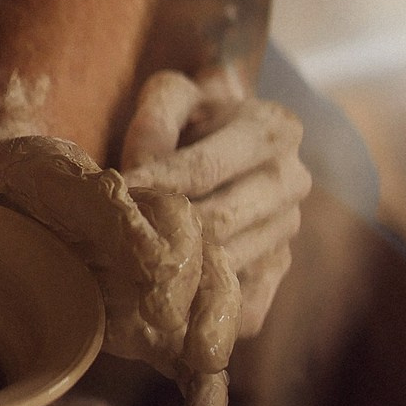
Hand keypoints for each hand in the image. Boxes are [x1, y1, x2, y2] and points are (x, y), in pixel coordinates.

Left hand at [0, 133, 239, 405]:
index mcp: (42, 170)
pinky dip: (201, 379)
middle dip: (194, 276)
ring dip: (214, 320)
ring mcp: (128, 258)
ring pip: (201, 274)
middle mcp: (103, 208)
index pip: (99, 189)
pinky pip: (183, 336)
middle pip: (180, 225)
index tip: (149, 264)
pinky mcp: (137, 307)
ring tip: (201, 370)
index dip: (131, 224)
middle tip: (187, 330)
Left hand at [119, 67, 309, 336]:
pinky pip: (242, 303)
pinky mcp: (278, 270)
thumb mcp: (174, 96)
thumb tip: (140, 174)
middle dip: (164, 234)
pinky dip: (202, 309)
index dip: (155, 185)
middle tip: (113, 243)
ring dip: (177, 272)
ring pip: (228, 264)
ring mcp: (288, 230)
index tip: (113, 200)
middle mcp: (292, 181)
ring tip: (129, 271)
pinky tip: (163, 304)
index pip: (205, 168)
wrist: (235, 142)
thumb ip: (155, 120)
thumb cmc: (194, 116)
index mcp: (274, 130)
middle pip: (219, 222)